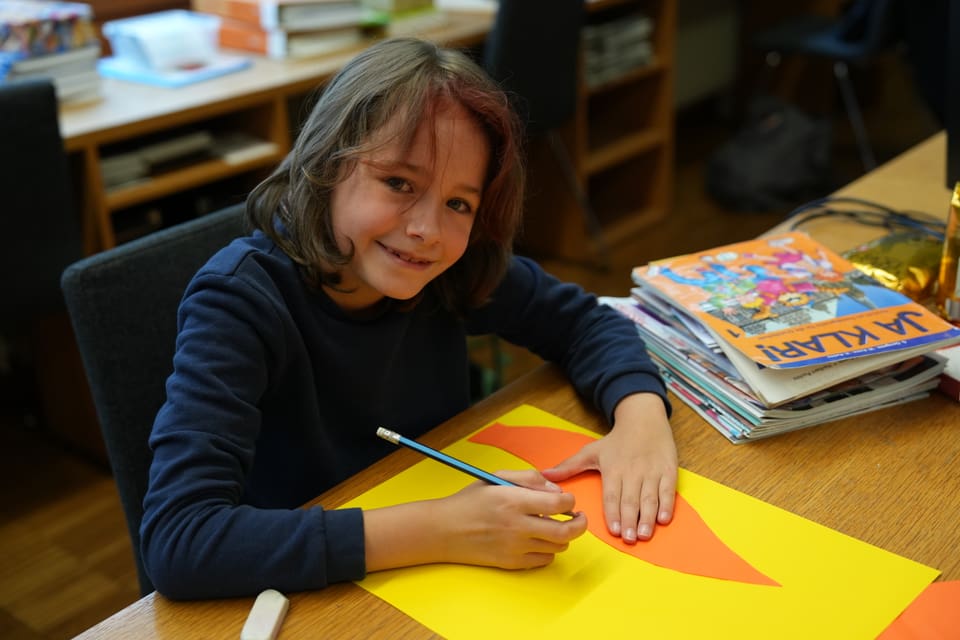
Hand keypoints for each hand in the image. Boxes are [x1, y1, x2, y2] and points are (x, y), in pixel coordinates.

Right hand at [364, 469, 586, 572]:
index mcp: (514, 500)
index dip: (570, 500)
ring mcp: (515, 547)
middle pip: (566, 531)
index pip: (559, 503)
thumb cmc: (470, 501)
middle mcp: (517, 526)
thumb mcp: (497, 478)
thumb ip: (530, 478)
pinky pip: (544, 560)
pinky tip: (538, 540)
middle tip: (578, 518)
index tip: (567, 500)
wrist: (444, 530)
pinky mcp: (512, 563)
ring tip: (554, 526)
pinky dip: (548, 550)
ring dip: (563, 536)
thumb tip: (556, 490)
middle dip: (579, 524)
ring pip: (558, 546)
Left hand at [541, 393, 676, 543]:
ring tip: (644, 534)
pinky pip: (668, 490)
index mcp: (612, 468)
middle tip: (629, 539)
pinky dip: (667, 505)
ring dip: (648, 517)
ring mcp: (651, 471)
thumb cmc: (616, 440)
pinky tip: (664, 519)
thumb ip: (569, 466)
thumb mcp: (591, 451)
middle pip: (630, 499)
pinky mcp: (668, 471)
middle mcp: (632, 471)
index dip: (612, 513)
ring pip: (650, 498)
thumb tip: (544, 475)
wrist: (644, 419)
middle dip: (629, 520)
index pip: (611, 495)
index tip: (612, 530)